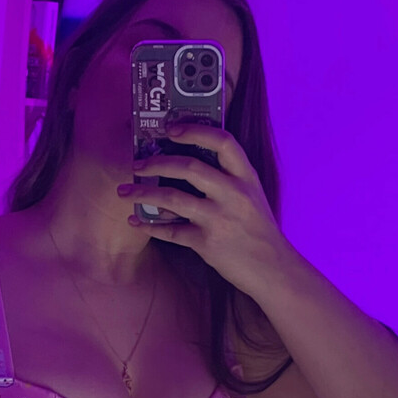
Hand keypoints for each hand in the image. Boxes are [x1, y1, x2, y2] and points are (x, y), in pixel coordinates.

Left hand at [119, 121, 289, 295]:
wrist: (272, 269)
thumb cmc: (258, 229)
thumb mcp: (251, 195)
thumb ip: (227, 177)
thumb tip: (186, 161)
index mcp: (246, 177)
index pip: (222, 141)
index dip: (195, 131)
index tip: (171, 129)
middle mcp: (233, 194)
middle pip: (189, 167)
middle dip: (157, 162)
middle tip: (138, 164)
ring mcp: (219, 219)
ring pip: (172, 198)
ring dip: (143, 193)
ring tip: (125, 191)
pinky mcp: (206, 243)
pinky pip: (170, 231)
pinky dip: (149, 225)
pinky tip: (136, 220)